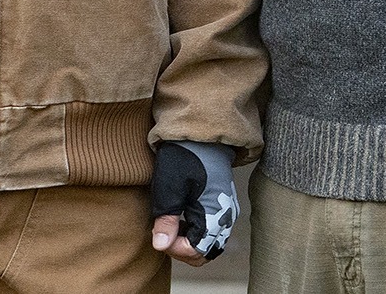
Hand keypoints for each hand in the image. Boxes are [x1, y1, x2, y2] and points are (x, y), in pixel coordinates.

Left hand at [148, 140, 236, 264]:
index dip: (175, 249)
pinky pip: (211, 230)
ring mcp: (226, 211)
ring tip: (170, 224)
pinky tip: (180, 217)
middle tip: (163, 232)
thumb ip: (166, 220)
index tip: (159, 235)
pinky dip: (195, 231)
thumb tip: (160, 246)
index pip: (197, 251)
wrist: (199, 134)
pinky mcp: (223, 205)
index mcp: (214, 215)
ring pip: (208, 242)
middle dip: (182, 249)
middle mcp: (225, 217)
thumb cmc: (183, 157)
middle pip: (205, 252)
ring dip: (188, 241)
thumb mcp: (169, 188)